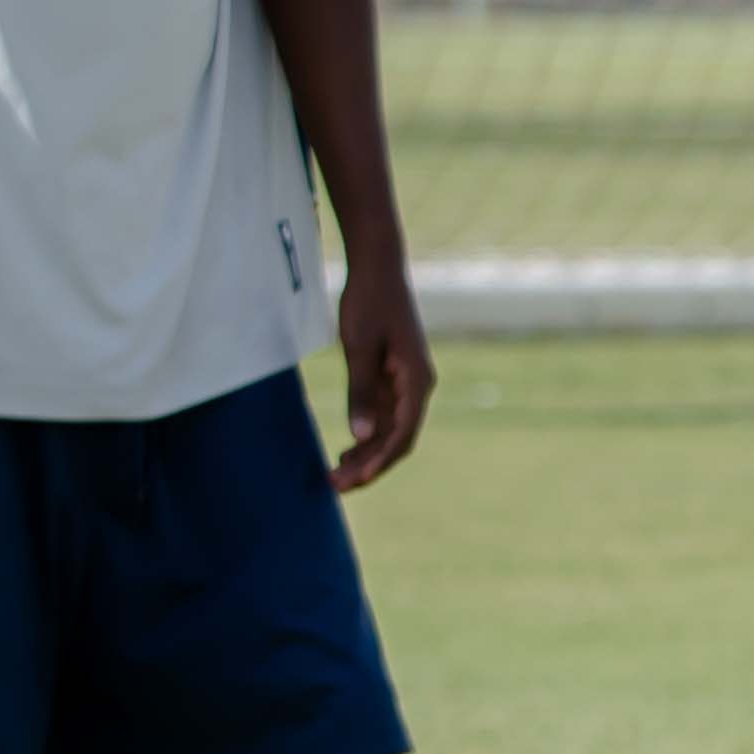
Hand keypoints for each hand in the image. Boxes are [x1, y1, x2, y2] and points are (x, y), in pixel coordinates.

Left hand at [326, 252, 434, 492]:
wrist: (377, 267)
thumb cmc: (369, 302)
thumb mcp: (359, 347)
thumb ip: (361, 393)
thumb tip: (361, 437)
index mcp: (416, 381)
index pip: (402, 435)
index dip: (378, 462)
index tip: (353, 480)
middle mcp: (417, 386)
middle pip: (398, 439)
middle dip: (369, 466)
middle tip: (335, 485)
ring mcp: (406, 383)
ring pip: (391, 430)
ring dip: (366, 454)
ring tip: (336, 473)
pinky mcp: (394, 376)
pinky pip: (384, 415)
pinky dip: (367, 434)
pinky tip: (346, 447)